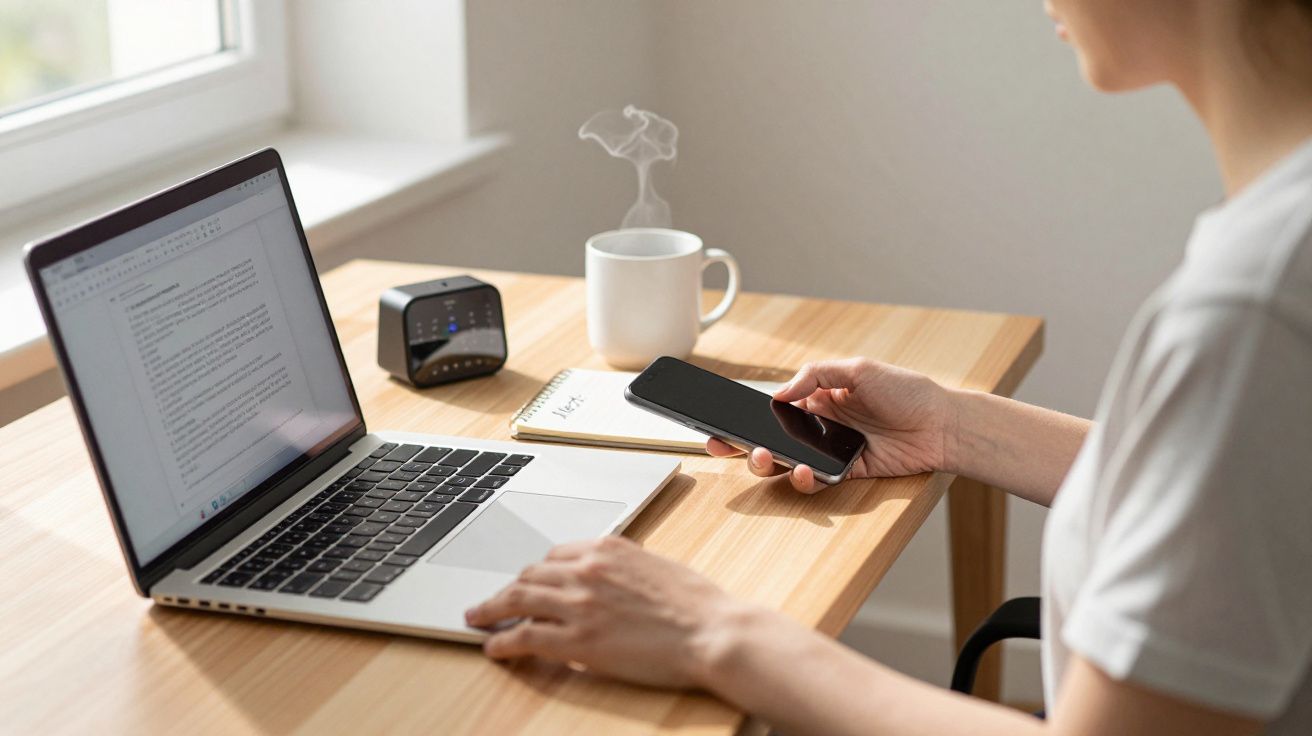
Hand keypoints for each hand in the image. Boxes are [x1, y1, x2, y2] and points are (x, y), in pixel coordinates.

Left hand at [465, 536, 748, 688]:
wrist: (712, 631)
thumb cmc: (697, 605)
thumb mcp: (656, 567)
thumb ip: (624, 568)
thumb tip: (609, 581)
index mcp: (609, 548)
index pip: (556, 554)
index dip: (536, 572)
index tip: (527, 581)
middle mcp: (588, 569)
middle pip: (531, 574)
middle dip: (509, 588)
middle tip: (493, 600)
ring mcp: (579, 604)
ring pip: (518, 599)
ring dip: (491, 609)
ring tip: (476, 617)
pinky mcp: (577, 640)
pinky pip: (524, 636)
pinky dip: (502, 641)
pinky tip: (493, 648)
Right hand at [708, 358, 954, 491]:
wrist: (942, 424)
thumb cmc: (906, 390)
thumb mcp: (858, 368)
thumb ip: (815, 375)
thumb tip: (779, 393)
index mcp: (816, 397)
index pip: (771, 409)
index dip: (742, 418)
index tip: (717, 426)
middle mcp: (819, 426)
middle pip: (770, 440)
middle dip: (745, 447)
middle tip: (737, 447)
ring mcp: (830, 451)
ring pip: (787, 464)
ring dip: (771, 465)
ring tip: (769, 458)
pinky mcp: (846, 473)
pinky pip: (816, 481)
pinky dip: (804, 480)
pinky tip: (804, 472)